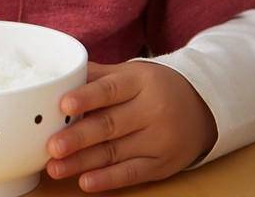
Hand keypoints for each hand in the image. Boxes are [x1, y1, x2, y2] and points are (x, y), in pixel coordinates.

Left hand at [46, 61, 217, 192]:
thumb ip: (96, 75)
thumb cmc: (153, 88)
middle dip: (78, 137)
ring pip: (116, 152)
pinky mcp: (162, 164)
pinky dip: (108, 179)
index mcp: (140, 82)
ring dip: (83, 162)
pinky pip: (132, 173)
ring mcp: (159, 140)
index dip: (87, 98)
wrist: (202, 106)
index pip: (110, 90)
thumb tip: (58, 75)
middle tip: (52, 145)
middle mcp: (152, 111)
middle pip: (110, 125)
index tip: (63, 104)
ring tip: (56, 167)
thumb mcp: (130, 73)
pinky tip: (85, 181)